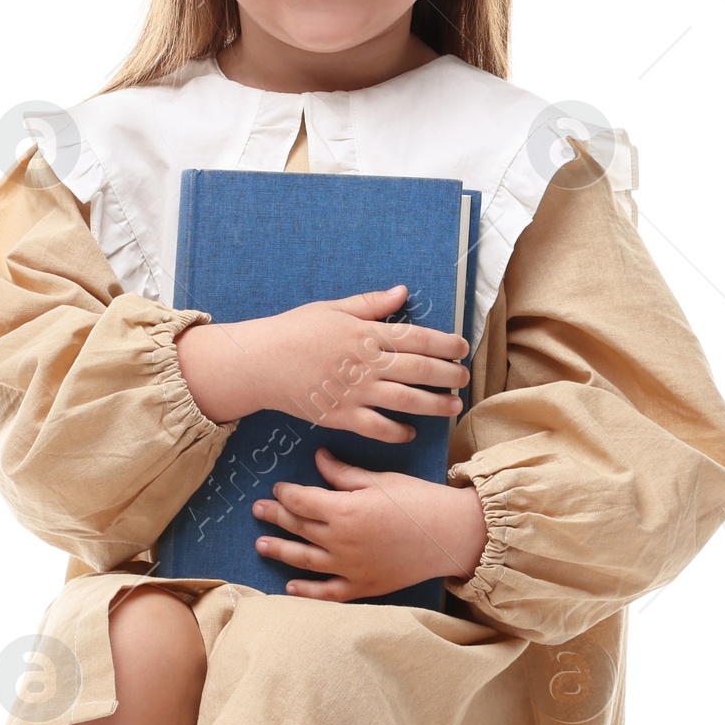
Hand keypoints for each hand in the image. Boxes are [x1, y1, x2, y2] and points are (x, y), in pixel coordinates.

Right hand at [175, 284, 468, 440]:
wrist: (259, 362)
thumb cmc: (293, 330)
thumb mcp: (333, 308)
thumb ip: (371, 304)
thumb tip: (403, 292)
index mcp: (366, 333)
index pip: (416, 338)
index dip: (444, 343)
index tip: (462, 347)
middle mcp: (366, 363)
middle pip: (418, 370)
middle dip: (447, 375)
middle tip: (465, 378)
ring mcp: (355, 392)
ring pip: (405, 401)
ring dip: (433, 405)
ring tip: (452, 407)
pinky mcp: (341, 416)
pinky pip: (377, 427)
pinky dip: (396, 432)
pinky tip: (410, 433)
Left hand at [252, 447, 488, 601]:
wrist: (453, 535)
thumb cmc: (419, 501)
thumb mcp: (380, 480)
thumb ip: (344, 473)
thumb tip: (318, 458)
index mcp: (343, 509)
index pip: (301, 499)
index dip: (286, 493)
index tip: (278, 488)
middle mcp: (340, 540)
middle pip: (298, 526)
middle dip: (276, 516)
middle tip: (259, 510)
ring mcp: (350, 566)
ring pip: (304, 559)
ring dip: (280, 550)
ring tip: (261, 545)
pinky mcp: (363, 586)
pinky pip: (327, 592)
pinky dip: (306, 591)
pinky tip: (290, 587)